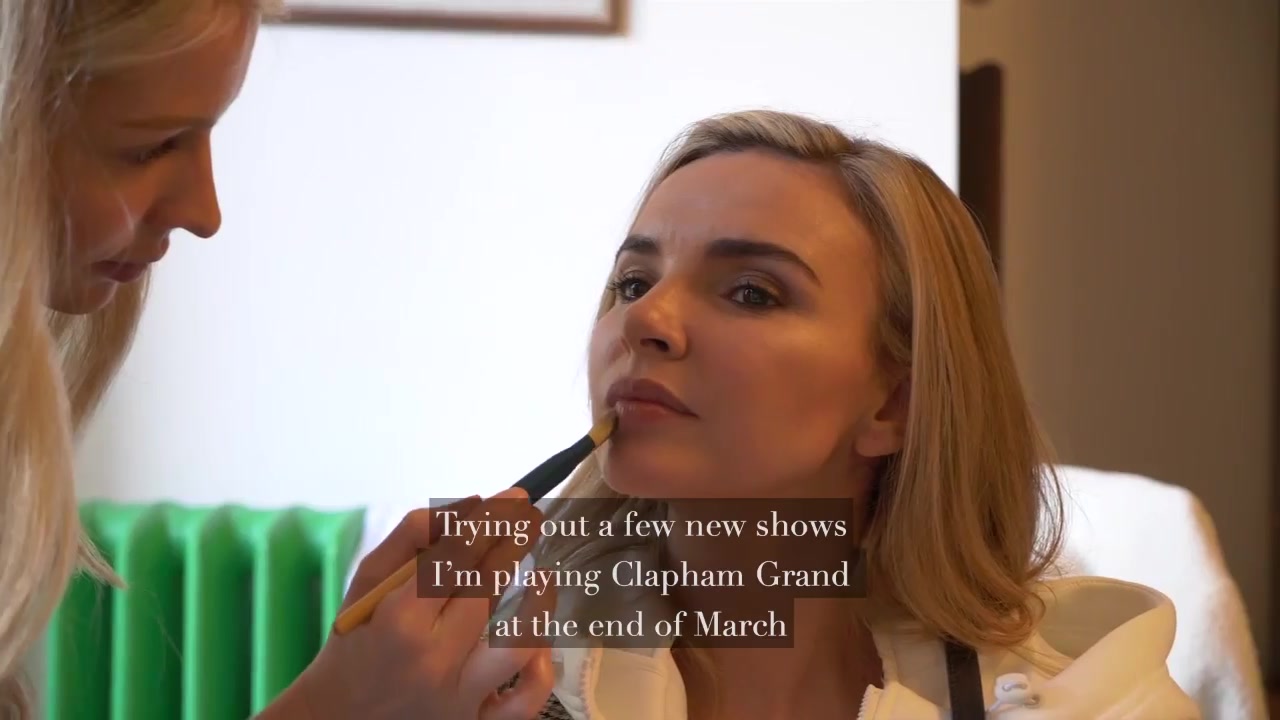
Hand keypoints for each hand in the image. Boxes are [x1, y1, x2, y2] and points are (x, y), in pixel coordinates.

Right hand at [262, 489, 555, 719]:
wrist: (339, 717)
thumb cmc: (356, 643)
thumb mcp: (367, 584)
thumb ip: (412, 538)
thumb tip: (469, 504)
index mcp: (400, 621)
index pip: (457, 558)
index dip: (491, 522)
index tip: (515, 498)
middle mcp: (432, 661)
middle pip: (487, 591)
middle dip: (513, 546)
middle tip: (530, 520)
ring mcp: (457, 698)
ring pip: (516, 646)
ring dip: (536, 606)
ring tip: (542, 577)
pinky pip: (524, 701)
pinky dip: (539, 670)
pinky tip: (537, 641)